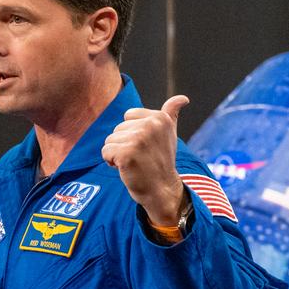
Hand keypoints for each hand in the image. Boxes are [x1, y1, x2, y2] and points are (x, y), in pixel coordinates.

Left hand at [101, 95, 188, 224]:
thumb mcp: (170, 134)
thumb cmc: (162, 161)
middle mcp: (150, 125)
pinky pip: (105, 152)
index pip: (128, 116)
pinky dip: (111, 162)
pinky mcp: (126, 153)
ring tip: (134, 163)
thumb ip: (171, 114)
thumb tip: (183, 98)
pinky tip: (126, 168)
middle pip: (117, 128)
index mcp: (159, 118)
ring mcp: (138, 139)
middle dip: (124, 144)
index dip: (132, 133)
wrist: (162, 190)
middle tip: (141, 157)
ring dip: (117, 154)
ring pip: (110, 140)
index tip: (146, 146)